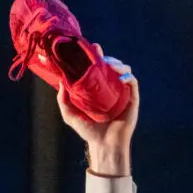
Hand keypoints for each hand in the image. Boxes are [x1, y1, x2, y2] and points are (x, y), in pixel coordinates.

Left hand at [57, 44, 139, 176]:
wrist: (103, 145)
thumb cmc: (88, 131)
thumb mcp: (70, 115)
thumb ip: (63, 100)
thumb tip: (60, 82)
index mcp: (97, 89)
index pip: (98, 68)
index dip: (96, 56)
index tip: (94, 48)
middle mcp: (110, 88)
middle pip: (111, 66)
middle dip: (107, 58)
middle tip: (100, 56)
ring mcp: (122, 92)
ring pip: (124, 70)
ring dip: (118, 64)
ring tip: (110, 66)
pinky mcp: (132, 98)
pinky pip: (132, 82)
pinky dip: (127, 76)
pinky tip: (120, 77)